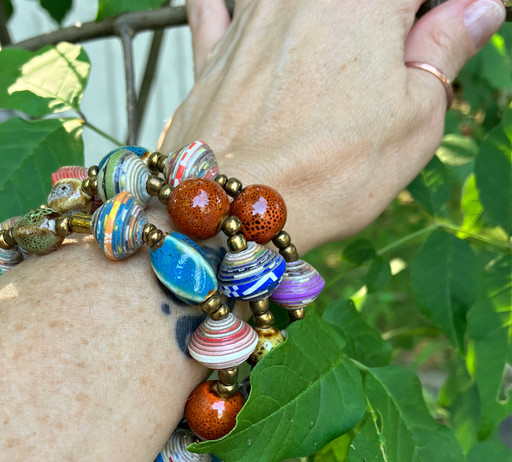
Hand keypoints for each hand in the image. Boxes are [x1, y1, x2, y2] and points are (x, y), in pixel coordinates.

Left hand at [161, 0, 504, 248]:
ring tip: (329, 69)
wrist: (235, 212)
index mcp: (363, 0)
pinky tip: (238, 11)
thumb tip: (479, 7)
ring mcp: (247, 19)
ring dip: (315, 21)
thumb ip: (447, 48)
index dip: (432, 17)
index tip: (433, 40)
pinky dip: (228, 6)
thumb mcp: (415, 119)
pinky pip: (214, 9)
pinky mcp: (210, 56)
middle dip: (379, 25)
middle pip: (355, 2)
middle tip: (387, 61)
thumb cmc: (331, 173)